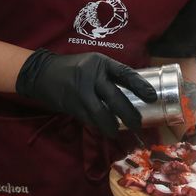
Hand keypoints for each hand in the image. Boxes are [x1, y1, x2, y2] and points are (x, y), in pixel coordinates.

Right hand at [15, 48, 154, 137]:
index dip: (140, 86)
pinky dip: (98, 125)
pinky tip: (104, 129)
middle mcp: (91, 76)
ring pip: (101, 113)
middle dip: (128, 114)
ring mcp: (80, 92)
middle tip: (138, 124)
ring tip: (118, 132)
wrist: (42, 73)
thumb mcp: (93, 63)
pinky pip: (88, 119)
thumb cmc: (73, 68)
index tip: (152, 97)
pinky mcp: (71, 105)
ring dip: (112, 125)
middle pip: (115, 98)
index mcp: (100, 63)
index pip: (125, 73)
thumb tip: (132, 91)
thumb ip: (109, 74)